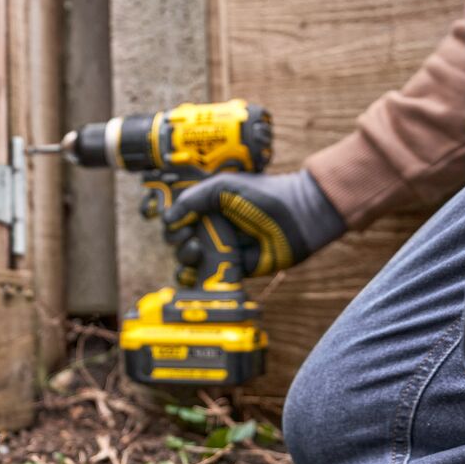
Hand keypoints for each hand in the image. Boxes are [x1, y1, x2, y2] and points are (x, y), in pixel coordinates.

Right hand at [162, 170, 344, 275]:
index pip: (178, 215)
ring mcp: (220, 248)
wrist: (297, 218)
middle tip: (189, 235)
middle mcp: (211, 226)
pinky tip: (193, 272)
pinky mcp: (230, 268)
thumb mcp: (223, 186)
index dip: (171, 220)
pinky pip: (205, 275)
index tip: (176, 221)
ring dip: (184, 257)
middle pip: (178, 238)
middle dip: (176, 238)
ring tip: (197, 251)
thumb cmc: (264, 196)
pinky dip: (194, 277)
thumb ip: (192, 199)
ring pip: (187, 258)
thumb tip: (168, 219)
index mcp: (208, 205)